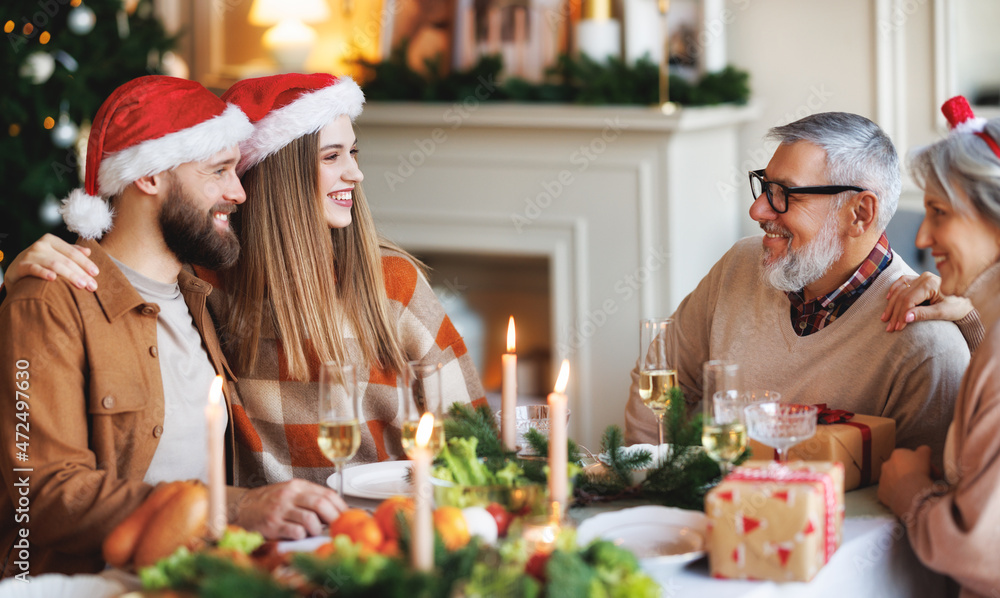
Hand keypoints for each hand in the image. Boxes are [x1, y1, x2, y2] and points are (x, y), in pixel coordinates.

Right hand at [4, 233, 99, 290]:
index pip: (73, 252)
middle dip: (81, 273)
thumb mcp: (56, 255)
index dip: (85, 263)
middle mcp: (41, 245)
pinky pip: (34, 269)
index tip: (96, 274)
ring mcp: (30, 255)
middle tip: (92, 286)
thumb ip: (71, 252)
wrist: (16, 271)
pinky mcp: (20, 266)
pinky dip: (44, 273)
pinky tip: (54, 279)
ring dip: (69, 275)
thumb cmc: (40, 262)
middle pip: (66, 260)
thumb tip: (88, 251)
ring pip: (54, 264)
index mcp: (52, 240)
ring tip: (81, 285)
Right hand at [232, 479, 347, 539]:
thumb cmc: (270, 502)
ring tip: (314, 532)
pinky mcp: (272, 525)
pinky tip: (299, 536)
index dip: (341, 507)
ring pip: (310, 520)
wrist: (241, 508)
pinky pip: (296, 532)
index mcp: (298, 486)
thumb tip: (335, 510)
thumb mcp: (291, 493)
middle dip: (334, 519)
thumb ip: (310, 498)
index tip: (346, 517)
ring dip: (317, 530)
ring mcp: (280, 510)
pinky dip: (302, 536)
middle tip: (336, 528)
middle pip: (321, 504)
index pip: (327, 493)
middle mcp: (290, 495)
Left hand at [877, 445, 932, 512]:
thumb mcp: (924, 455)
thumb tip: (924, 450)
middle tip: (926, 480)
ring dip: (906, 484)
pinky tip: (909, 497)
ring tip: (918, 490)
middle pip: (903, 469)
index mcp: (896, 454)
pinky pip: (892, 493)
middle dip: (914, 474)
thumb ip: (924, 450)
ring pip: (897, 481)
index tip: (929, 471)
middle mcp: (886, 465)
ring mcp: (883, 479)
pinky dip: (900, 495)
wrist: (910, 491)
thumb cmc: (918, 471)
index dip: (922, 464)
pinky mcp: (882, 492)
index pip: (911, 458)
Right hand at [881, 272, 972, 331]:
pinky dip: (894, 290)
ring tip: (885, 318)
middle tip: (889, 327)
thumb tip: (904, 318)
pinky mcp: (919, 278)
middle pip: (902, 296)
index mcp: (931, 283)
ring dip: (891, 305)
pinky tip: (888, 299)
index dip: (901, 314)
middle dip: (895, 313)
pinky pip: (902, 282)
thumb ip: (924, 314)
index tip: (897, 327)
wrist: (967, 300)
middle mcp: (924, 277)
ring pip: (899, 290)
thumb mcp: (943, 313)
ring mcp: (921, 276)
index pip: (909, 300)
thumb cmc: (958, 307)